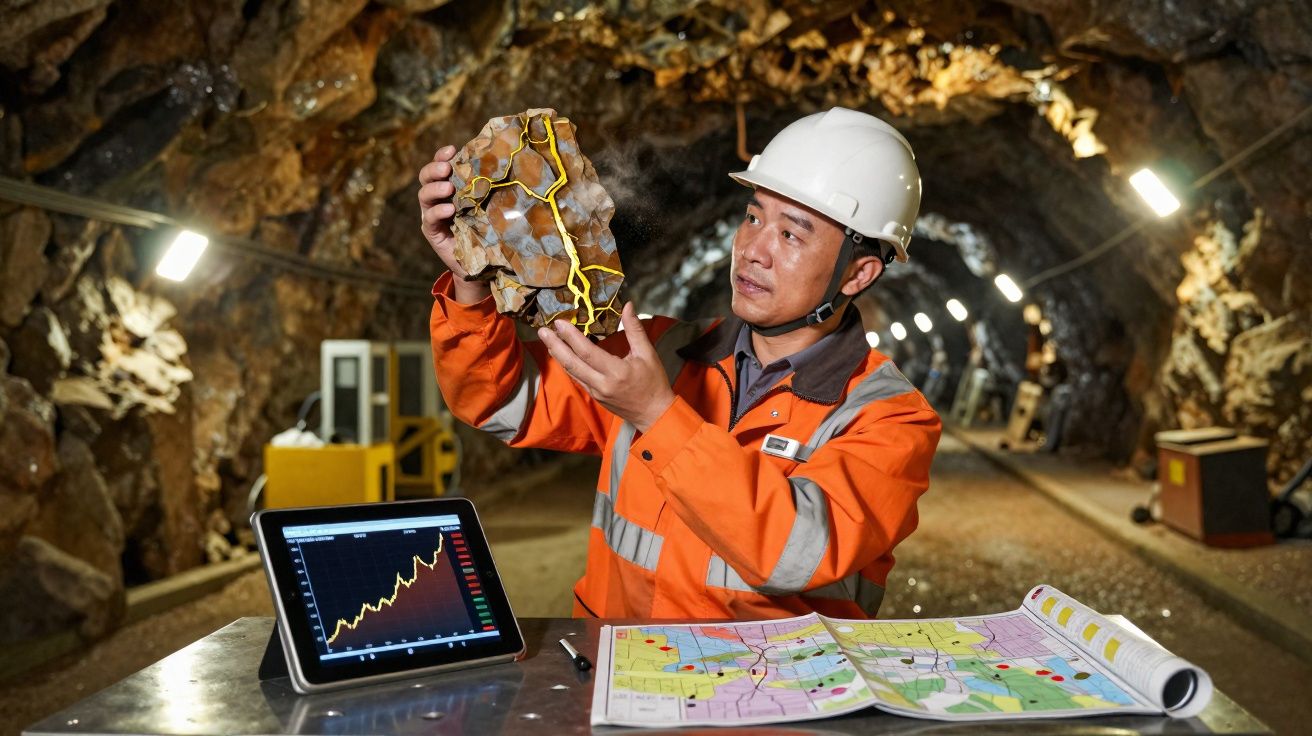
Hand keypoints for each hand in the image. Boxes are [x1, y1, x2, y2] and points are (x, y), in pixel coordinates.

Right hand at [418, 145, 488, 302]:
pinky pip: (429, 218)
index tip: (452, 150)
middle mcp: (439, 198)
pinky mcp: (433, 232)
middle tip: (447, 168)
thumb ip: (490, 189)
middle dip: (435, 169)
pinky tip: (449, 210)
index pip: (441, 165)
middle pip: (426, 176)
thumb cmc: (490, 228)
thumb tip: (512, 166)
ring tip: (448, 188)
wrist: (484, 262)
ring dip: (435, 188)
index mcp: (451, 186)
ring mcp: (433, 214)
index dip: (442, 155)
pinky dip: (437, 212)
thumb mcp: (490, 205)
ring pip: (424, 195)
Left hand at [537, 303, 675, 432]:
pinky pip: (577, 378)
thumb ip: (635, 329)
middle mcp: (602, 383)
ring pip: (571, 372)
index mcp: (616, 372)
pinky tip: (560, 355)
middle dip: (555, 346)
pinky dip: (567, 365)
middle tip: (542, 331)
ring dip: (557, 355)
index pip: (587, 352)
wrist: (654, 414)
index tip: (559, 322)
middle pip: (572, 363)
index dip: (571, 336)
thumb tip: (627, 305)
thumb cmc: (653, 382)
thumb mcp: (648, 354)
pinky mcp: (594, 396)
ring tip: (547, 340)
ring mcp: (596, 392)